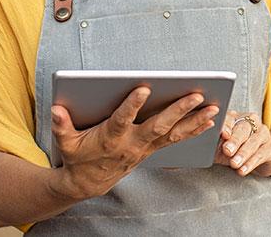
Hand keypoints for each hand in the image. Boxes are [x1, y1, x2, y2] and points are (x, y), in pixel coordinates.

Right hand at [49, 87, 218, 199]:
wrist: (89, 183)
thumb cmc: (78, 156)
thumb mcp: (65, 142)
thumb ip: (61, 125)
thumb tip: (56, 109)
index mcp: (111, 138)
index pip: (122, 119)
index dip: (132, 105)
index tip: (143, 88)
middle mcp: (132, 143)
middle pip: (158, 125)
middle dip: (178, 110)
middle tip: (196, 95)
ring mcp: (145, 147)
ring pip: (173, 133)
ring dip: (194, 120)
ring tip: (213, 107)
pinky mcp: (152, 149)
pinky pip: (176, 139)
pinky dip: (193, 130)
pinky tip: (209, 120)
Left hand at [215, 111, 270, 177]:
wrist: (257, 158)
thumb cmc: (233, 149)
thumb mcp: (221, 144)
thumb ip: (214, 141)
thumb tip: (202, 144)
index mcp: (235, 117)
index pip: (230, 118)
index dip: (226, 125)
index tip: (222, 134)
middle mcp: (251, 121)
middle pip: (243, 128)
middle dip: (235, 140)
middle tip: (227, 151)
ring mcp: (262, 133)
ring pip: (253, 141)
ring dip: (243, 153)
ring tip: (234, 164)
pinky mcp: (270, 148)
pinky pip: (260, 155)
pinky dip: (250, 163)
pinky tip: (243, 170)